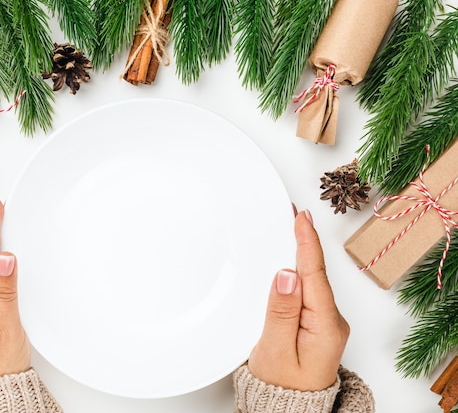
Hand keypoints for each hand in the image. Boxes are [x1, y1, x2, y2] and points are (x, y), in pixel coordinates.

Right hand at [248, 209, 348, 390]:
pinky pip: (308, 289)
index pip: (314, 276)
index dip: (308, 244)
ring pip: (312, 280)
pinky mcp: (315, 321)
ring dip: (302, 253)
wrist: (286, 406)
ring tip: (292, 227)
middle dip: (306, 241)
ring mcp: (325, 321)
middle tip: (294, 213)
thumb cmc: (280, 385)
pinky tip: (291, 259)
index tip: (301, 218)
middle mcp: (331, 321)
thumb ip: (281, 312)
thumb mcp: (275, 350)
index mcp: (325, 326)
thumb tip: (286, 275)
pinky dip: (299, 270)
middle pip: (316, 273)